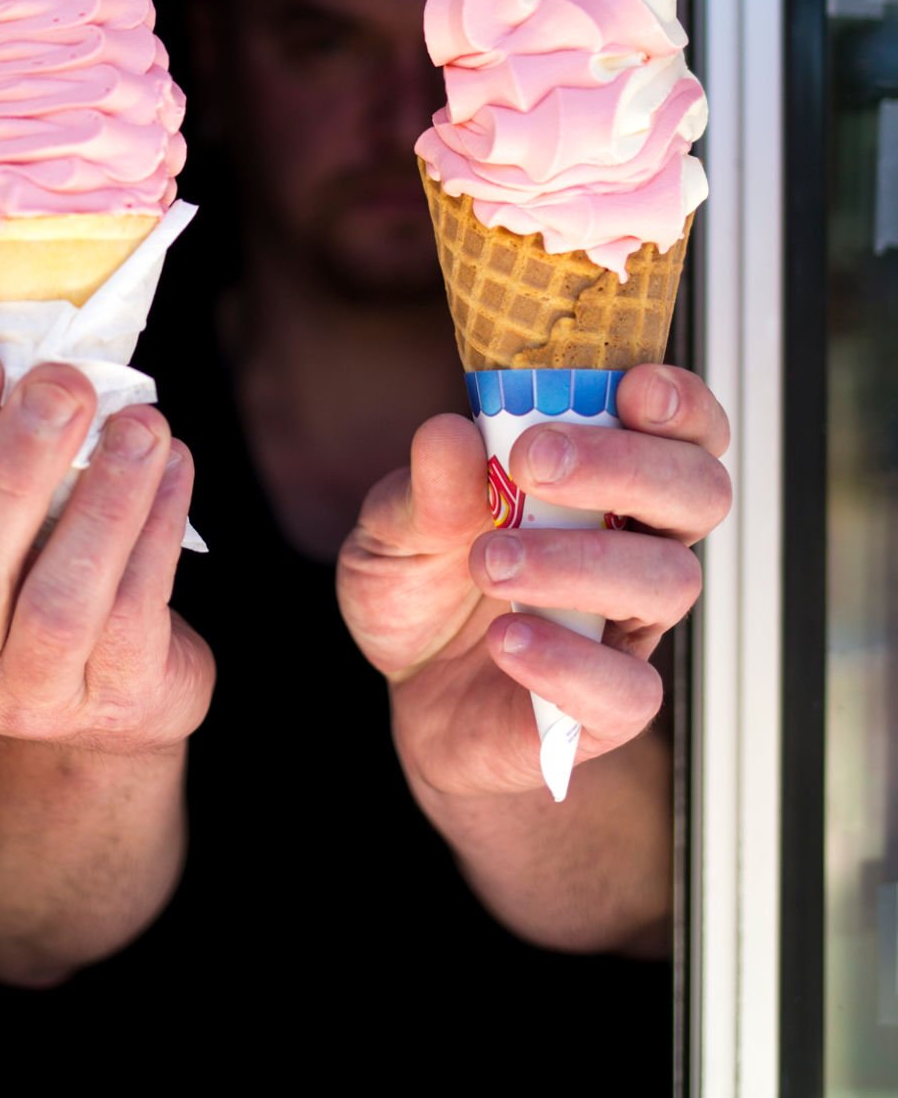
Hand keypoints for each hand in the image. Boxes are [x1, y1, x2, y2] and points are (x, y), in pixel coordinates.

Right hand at [0, 340, 212, 752]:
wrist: (104, 700)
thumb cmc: (34, 588)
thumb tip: (28, 362)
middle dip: (18, 462)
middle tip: (63, 386)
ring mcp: (26, 699)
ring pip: (62, 596)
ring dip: (106, 497)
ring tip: (140, 426)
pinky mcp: (111, 701)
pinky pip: (134, 609)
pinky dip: (157, 528)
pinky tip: (173, 469)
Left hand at [338, 365, 730, 797]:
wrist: (409, 693)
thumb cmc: (424, 588)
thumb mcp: (398, 527)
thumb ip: (424, 486)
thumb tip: (449, 432)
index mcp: (604, 484)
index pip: (685, 431)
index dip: (680, 404)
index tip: (630, 389)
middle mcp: (636, 547)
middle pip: (699, 491)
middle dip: (628, 466)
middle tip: (537, 462)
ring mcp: (628, 627)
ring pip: (669, 581)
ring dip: (579, 561)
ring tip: (490, 563)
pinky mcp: (606, 708)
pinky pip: (629, 690)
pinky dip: (569, 662)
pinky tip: (507, 641)